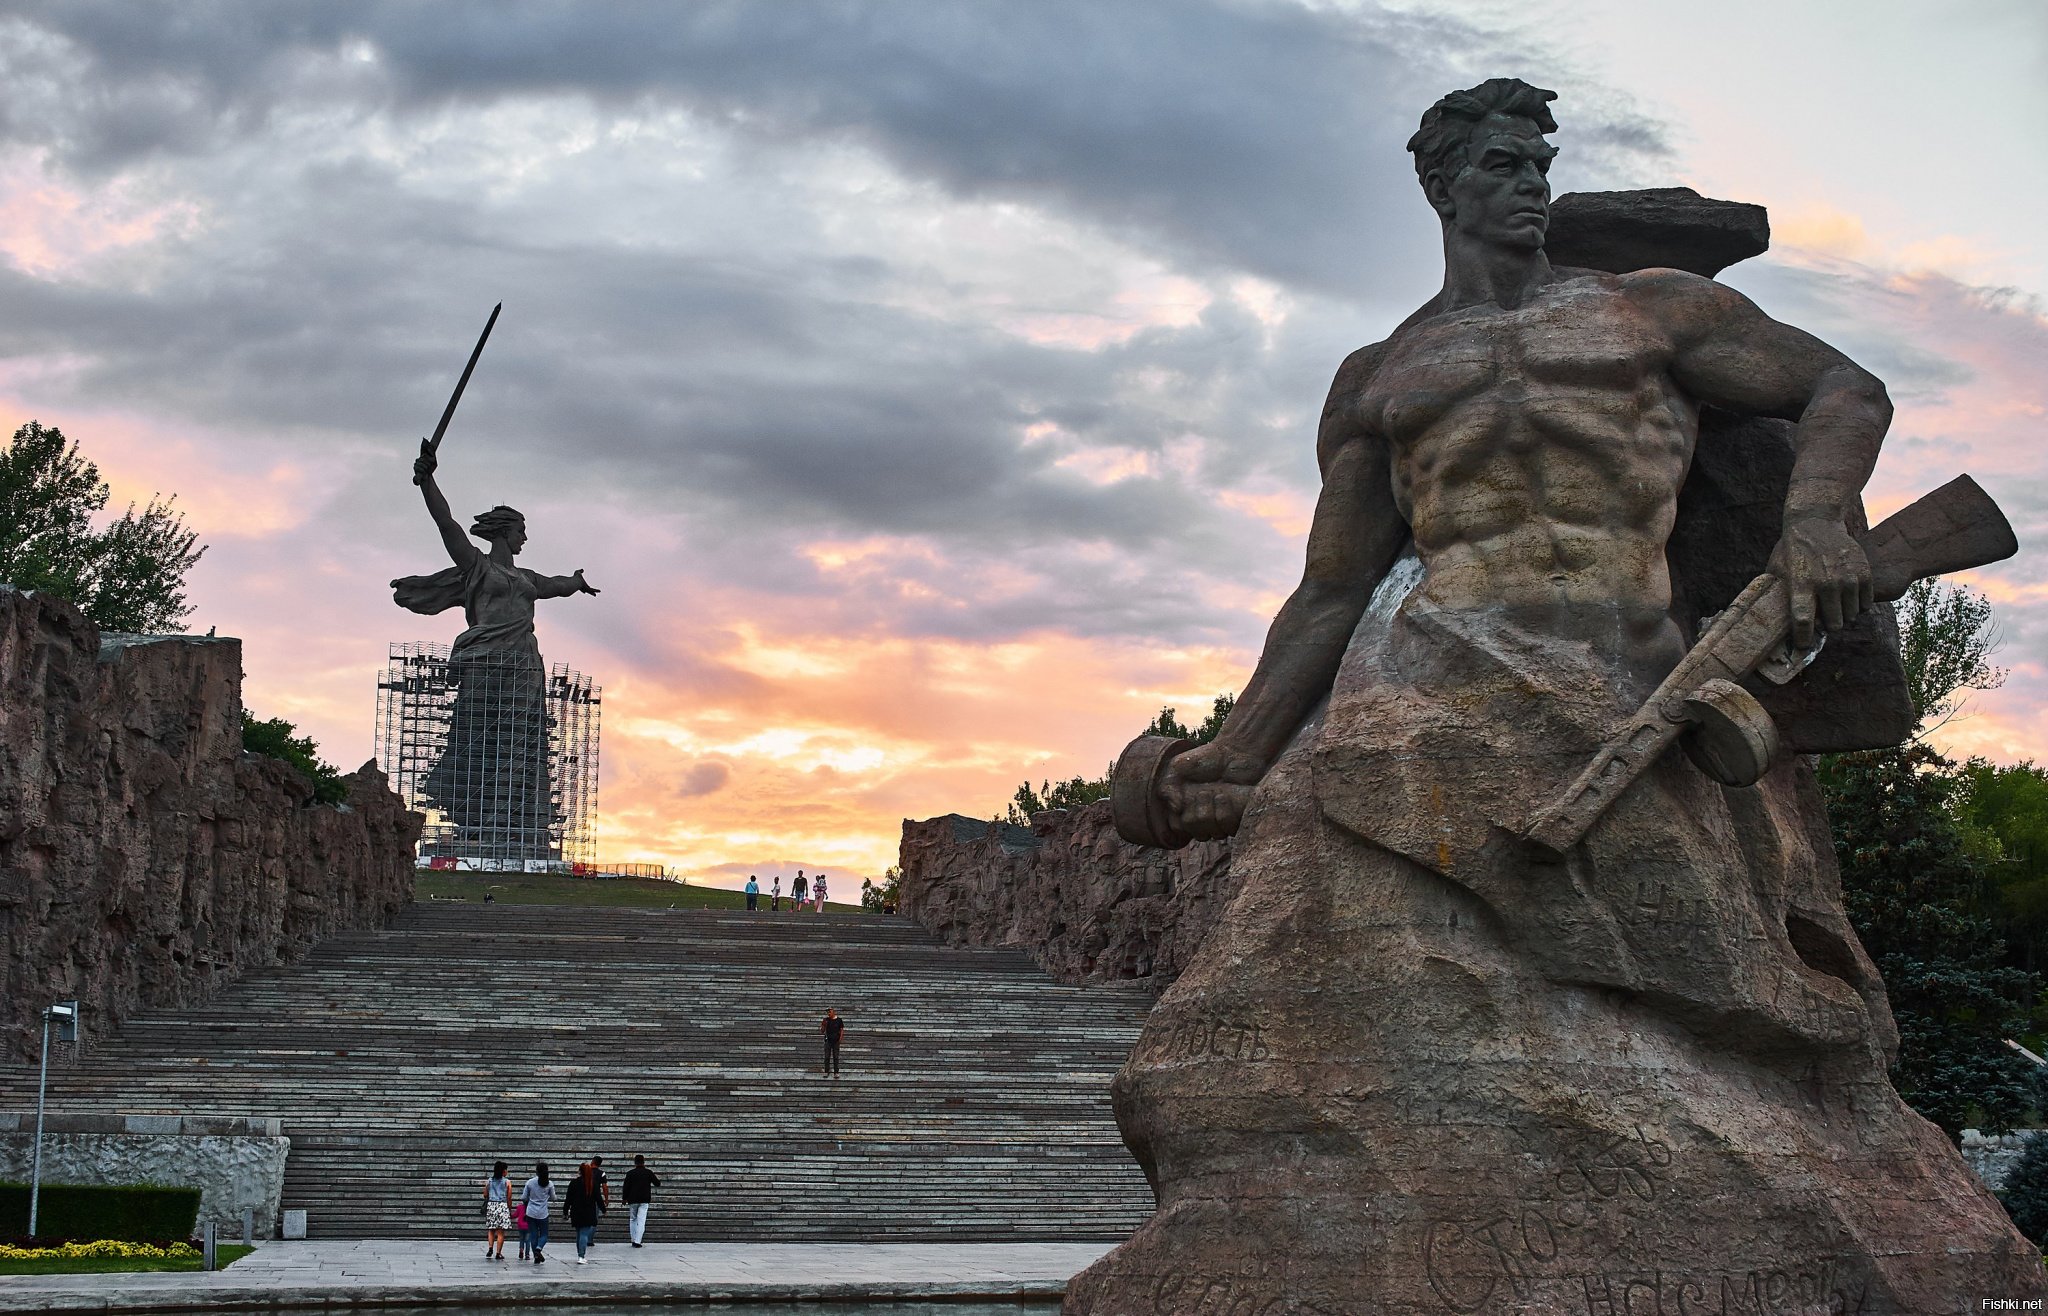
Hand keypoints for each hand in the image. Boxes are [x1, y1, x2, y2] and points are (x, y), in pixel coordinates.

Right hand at [413, 439, 437, 482]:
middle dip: (428, 462)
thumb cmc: (431, 470)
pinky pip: (419, 467)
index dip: (424, 444)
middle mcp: (419, 459)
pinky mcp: (415, 468)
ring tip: (426, 470)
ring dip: (426, 467)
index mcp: (424, 456)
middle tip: (429, 467)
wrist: (427, 478)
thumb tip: (429, 450)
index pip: (423, 449)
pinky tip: (424, 472)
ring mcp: (416, 463)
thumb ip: (432, 456)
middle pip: (424, 457)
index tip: (424, 439)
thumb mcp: (434, 463)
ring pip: (422, 462)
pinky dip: (423, 470)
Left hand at [573, 569, 600, 594]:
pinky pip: (592, 590)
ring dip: (594, 592)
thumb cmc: (575, 577)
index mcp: (580, 584)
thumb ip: (580, 571)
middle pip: (587, 590)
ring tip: (596, 594)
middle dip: (590, 593)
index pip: (583, 587)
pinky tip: (599, 591)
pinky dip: (596, 590)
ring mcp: (585, 589)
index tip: (584, 592)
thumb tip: (582, 570)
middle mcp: (583, 587)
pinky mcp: (587, 589)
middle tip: (593, 595)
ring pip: (590, 591)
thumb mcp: (578, 572)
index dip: (584, 589)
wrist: (575, 580)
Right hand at [1159, 740, 1264, 839]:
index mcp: (1188, 809)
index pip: (1180, 829)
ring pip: (1214, 834)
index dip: (1180, 821)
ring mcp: (1222, 819)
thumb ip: (1168, 788)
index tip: (1183, 803)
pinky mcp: (1239, 817)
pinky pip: (1231, 829)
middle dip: (1198, 815)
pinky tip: (1224, 797)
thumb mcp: (1177, 768)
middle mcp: (1205, 817)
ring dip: (1212, 813)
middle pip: (1198, 834)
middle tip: (1202, 792)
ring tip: (1217, 793)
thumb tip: (1176, 810)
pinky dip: (1226, 814)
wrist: (1235, 752)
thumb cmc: (1206, 759)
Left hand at [1768, 514, 1871, 647]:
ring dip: (1844, 615)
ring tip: (1835, 605)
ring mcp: (1847, 578)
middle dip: (1828, 627)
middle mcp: (1826, 583)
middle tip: (1824, 620)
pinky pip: (1866, 603)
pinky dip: (1858, 605)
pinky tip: (1848, 597)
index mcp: (1801, 584)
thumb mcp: (1777, 571)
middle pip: (1834, 624)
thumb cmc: (1793, 551)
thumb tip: (1770, 622)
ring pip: (1852, 616)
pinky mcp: (1864, 572)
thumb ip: (1778, 595)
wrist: (1815, 522)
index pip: (1803, 621)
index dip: (1804, 639)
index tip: (1803, 647)